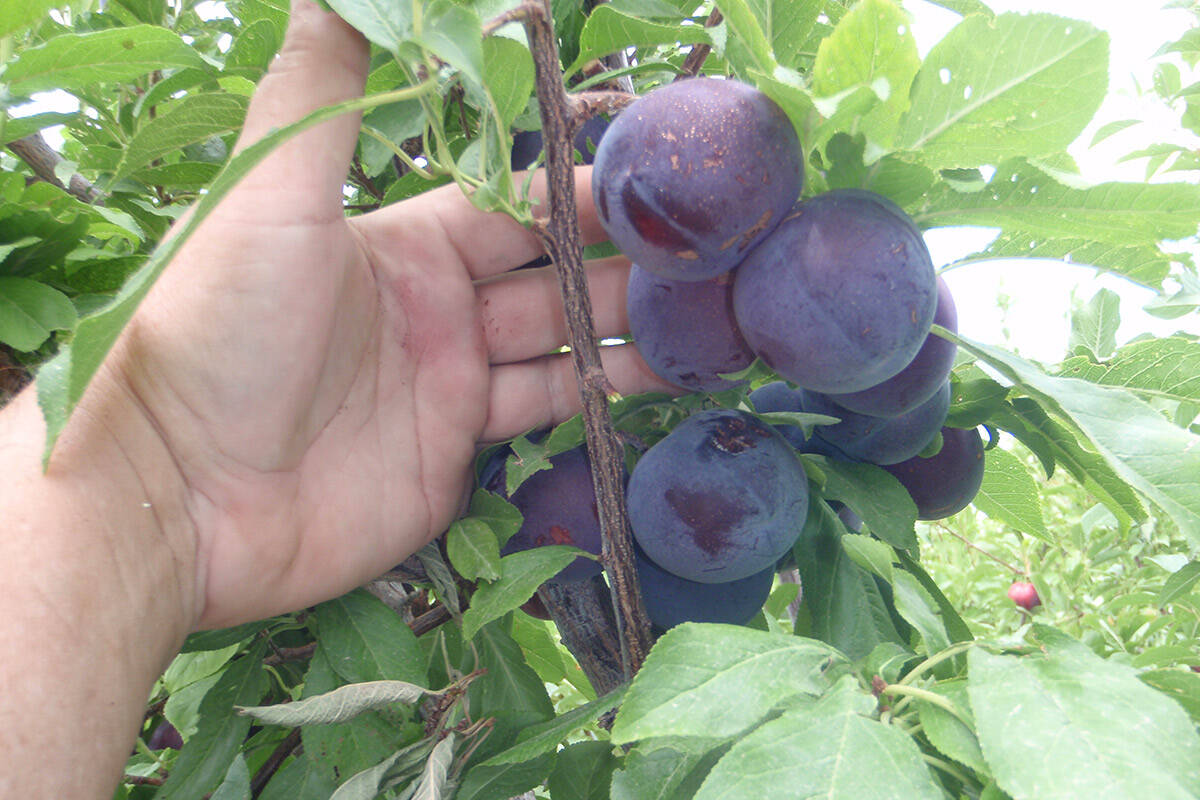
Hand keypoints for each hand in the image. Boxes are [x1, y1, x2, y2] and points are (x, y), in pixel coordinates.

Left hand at [114, 0, 671, 628]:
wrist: (180, 492)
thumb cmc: (220, 330)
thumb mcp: (271, 197)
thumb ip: (325, 95)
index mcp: (404, 242)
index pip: (518, 202)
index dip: (587, 189)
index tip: (662, 178)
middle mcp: (436, 308)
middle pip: (552, 274)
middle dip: (627, 261)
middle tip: (710, 254)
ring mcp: (449, 385)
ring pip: (562, 345)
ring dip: (629, 328)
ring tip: (710, 318)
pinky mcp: (455, 456)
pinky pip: (544, 415)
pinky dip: (601, 397)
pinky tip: (660, 380)